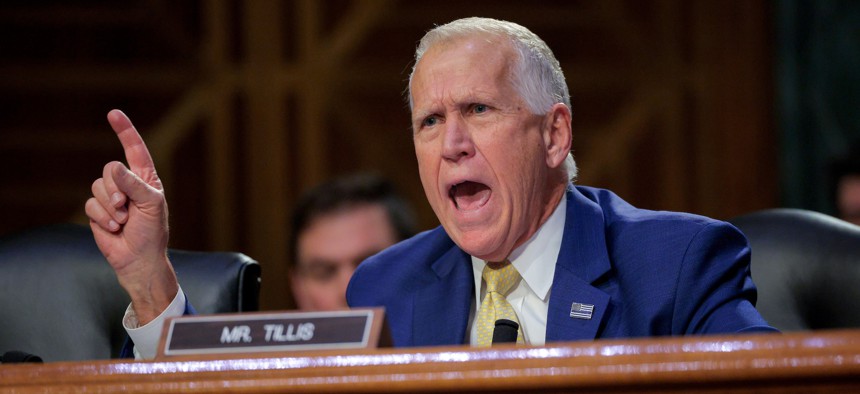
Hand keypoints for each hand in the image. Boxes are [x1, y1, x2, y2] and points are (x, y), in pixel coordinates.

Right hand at [85, 109, 177, 324]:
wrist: (139, 259)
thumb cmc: (152, 232)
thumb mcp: (151, 205)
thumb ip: (134, 185)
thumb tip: (115, 166)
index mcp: (145, 178)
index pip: (134, 149)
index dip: (124, 131)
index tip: (113, 114)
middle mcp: (126, 184)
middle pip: (109, 169)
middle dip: (116, 190)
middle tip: (128, 208)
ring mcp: (110, 197)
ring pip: (97, 187)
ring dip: (110, 206)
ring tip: (124, 220)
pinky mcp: (97, 211)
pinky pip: (90, 204)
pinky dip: (102, 217)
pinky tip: (114, 228)